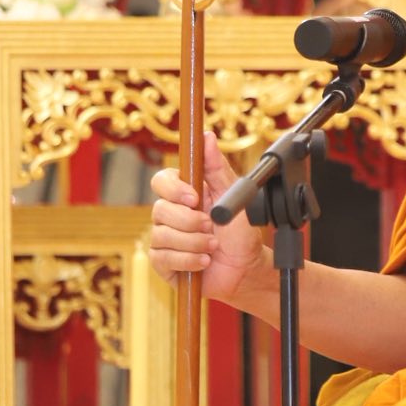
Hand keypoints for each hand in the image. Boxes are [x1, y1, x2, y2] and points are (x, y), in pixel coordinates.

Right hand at [148, 131, 271, 305]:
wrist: (246, 268)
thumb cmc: (241, 232)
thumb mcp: (234, 197)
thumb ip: (218, 167)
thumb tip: (207, 137)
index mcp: (185, 195)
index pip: (162, 181)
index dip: (173, 189)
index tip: (194, 197)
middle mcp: (171, 215)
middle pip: (159, 209)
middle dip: (190, 221)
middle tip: (211, 227)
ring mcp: (164, 239)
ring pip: (162, 235)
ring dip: (193, 242)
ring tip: (213, 247)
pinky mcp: (163, 262)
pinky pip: (163, 258)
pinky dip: (188, 260)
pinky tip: (204, 261)